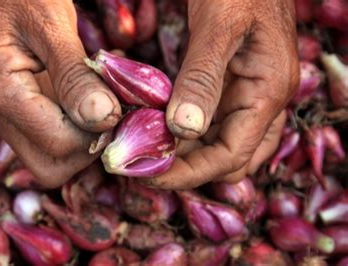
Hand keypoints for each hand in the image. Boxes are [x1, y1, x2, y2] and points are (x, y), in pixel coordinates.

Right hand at [0, 0, 121, 187]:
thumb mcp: (51, 25)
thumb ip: (75, 76)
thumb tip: (104, 119)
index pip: (59, 143)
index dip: (97, 132)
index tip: (121, 105)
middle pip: (49, 167)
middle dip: (88, 148)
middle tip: (111, 113)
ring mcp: (4, 114)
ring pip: (49, 157)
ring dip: (83, 140)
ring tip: (102, 103)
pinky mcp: (16, 111)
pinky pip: (49, 137)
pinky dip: (75, 127)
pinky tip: (89, 99)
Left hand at [146, 0, 298, 188]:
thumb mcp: (219, 26)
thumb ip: (203, 78)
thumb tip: (183, 130)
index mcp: (268, 92)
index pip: (230, 156)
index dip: (189, 173)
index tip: (147, 174)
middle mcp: (262, 101)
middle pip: (226, 159)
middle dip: (186, 169)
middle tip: (140, 166)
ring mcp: (247, 95)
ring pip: (218, 145)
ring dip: (185, 154)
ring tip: (144, 152)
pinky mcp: (231, 86)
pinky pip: (210, 123)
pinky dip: (185, 133)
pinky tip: (157, 129)